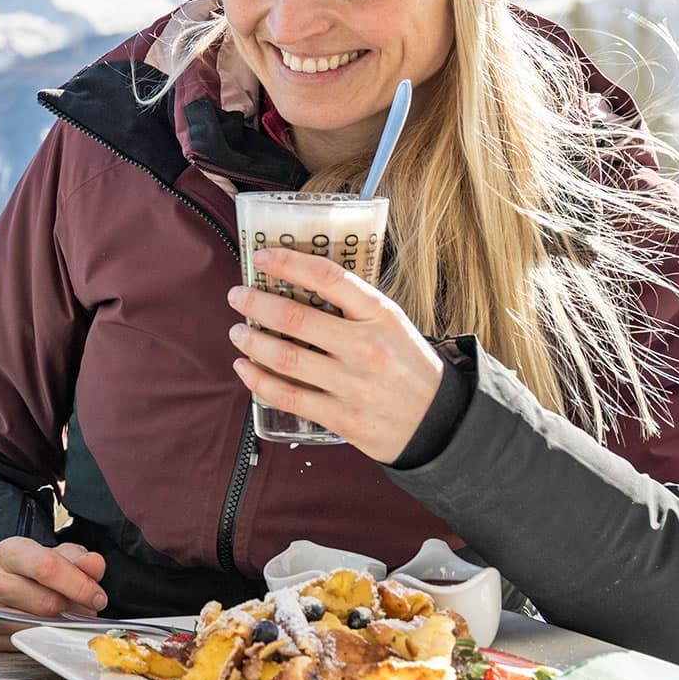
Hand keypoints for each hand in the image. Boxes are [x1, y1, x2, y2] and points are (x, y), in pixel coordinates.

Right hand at [0, 538, 106, 652]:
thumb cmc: (30, 573)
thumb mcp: (55, 557)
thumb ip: (78, 560)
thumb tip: (94, 564)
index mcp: (9, 553)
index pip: (47, 567)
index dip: (79, 585)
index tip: (97, 598)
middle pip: (46, 604)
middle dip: (73, 611)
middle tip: (80, 612)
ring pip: (37, 629)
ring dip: (59, 629)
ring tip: (61, 620)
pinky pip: (23, 648)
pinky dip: (40, 643)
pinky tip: (42, 631)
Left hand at [226, 246, 445, 462]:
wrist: (441, 422)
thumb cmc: (410, 366)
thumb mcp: (393, 324)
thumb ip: (354, 307)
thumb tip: (300, 284)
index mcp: (380, 316)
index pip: (330, 278)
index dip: (290, 263)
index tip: (263, 257)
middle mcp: (366, 348)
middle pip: (296, 318)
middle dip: (256, 304)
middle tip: (238, 296)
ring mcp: (352, 384)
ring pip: (286, 358)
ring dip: (252, 341)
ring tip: (237, 332)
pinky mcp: (342, 417)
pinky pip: (288, 396)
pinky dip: (258, 380)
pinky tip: (244, 367)